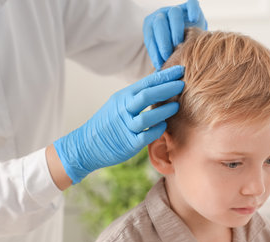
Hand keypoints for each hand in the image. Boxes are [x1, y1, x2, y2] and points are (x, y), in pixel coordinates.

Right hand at [54, 66, 184, 183]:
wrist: (87, 144)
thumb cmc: (108, 122)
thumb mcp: (118, 103)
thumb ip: (137, 96)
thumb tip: (160, 84)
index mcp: (123, 97)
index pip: (146, 82)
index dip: (164, 75)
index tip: (180, 70)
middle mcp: (123, 110)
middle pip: (147, 95)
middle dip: (167, 88)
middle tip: (182, 83)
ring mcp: (126, 127)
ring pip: (148, 117)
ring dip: (164, 110)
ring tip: (177, 106)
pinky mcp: (128, 143)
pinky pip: (146, 136)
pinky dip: (157, 130)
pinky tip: (164, 126)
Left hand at [143, 0, 206, 69]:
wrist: (189, 35)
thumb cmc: (174, 48)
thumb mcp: (165, 53)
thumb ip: (161, 59)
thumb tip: (159, 74)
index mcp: (151, 26)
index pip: (150, 36)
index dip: (154, 50)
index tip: (160, 63)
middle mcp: (162, 15)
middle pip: (160, 23)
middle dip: (163, 40)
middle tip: (168, 54)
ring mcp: (176, 9)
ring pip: (174, 13)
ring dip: (175, 29)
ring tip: (179, 43)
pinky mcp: (190, 7)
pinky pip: (191, 4)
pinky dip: (192, 10)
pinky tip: (193, 20)